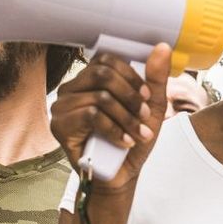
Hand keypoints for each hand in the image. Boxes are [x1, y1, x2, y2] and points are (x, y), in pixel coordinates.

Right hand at [49, 43, 168, 191]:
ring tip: (138, 134)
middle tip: (143, 115)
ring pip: (100, 97)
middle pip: (102, 74)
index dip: (130, 76)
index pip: (106, 59)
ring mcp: (62, 107)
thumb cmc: (131, 139)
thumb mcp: (150, 107)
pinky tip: (124, 141)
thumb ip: (155, 78)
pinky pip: (90, 116)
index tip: (145, 96)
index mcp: (89, 80)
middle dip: (130, 96)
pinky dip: (114, 129)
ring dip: (126, 117)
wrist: (121, 174)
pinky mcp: (60, 126)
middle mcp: (72, 89)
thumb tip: (162, 48)